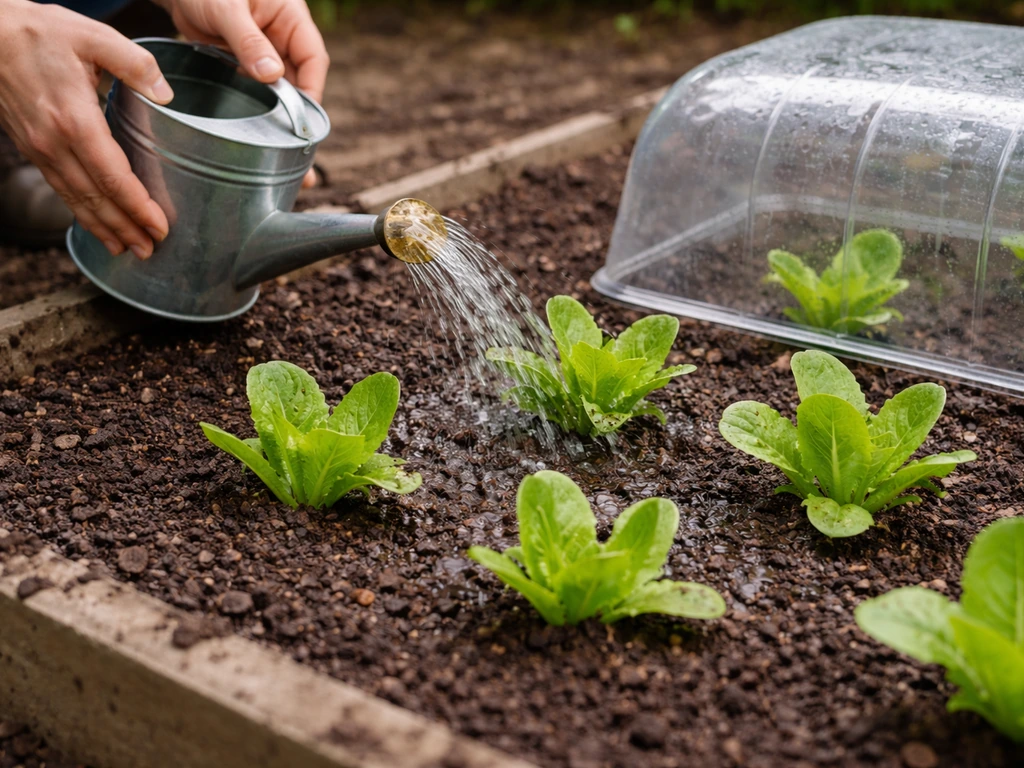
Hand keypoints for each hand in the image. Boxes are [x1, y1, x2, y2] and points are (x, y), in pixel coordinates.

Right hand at [0, 0, 171, 257]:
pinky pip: (61, 188)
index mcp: (75, 118)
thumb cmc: (40, 32)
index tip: (159, 226)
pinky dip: (81, 212)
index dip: (137, 206)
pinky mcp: (33, 147)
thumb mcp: (94, 36)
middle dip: (124, 228)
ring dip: (103, 227)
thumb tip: (166, 94)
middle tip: (150, 250)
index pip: (112, 176)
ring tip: (127, 249)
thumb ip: (135, 64)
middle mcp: (54, 142)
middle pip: (95, 197)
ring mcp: (40, 148)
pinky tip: (97, 225)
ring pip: (75, 199)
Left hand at [156, 0, 329, 187]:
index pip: (313, 59)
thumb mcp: (226, 8)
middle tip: (295, 152)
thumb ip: (248, 41)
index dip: (312, 90)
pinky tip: (255, 134)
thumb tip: (273, 76)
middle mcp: (283, 36)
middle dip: (297, 114)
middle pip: (300, 81)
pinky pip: (257, 90)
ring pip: (279, 90)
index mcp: (291, 17)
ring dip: (277, 116)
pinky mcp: (245, 63)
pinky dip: (258, 110)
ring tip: (278, 152)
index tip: (303, 120)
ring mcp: (265, 52)